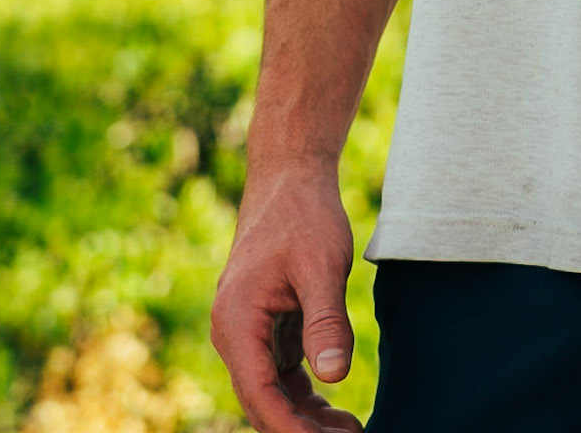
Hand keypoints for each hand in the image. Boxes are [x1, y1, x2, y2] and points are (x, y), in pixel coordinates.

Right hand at [210, 160, 362, 432]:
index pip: (260, 394)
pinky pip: (279, 370)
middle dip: (300, 428)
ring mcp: (248, 328)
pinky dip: (304, 390)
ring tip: (347, 430)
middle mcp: (233, 330)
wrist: (291, 173)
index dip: (291, 428)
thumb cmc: (305, 213)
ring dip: (304, 415)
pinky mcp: (265, 323)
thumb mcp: (323, 265)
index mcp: (236, 321)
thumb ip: (326, 320)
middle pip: (262, 400)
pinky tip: (333, 404)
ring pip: (271, 389)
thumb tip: (335, 376)